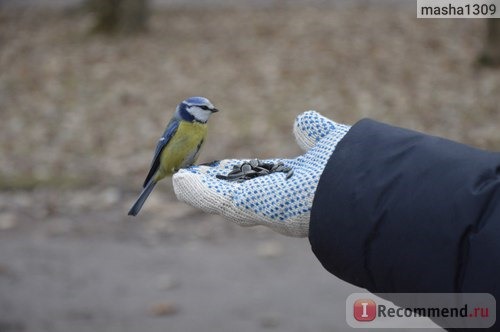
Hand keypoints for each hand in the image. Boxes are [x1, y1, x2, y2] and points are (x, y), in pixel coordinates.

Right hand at [172, 111, 350, 236]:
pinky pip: (216, 199)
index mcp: (292, 183)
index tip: (222, 164)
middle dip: (213, 183)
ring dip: (200, 189)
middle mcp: (274, 198)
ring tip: (178, 176)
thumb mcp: (329, 141)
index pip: (258, 177)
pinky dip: (197, 191)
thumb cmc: (349, 166)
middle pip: (235, 191)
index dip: (238, 171)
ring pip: (221, 198)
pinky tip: (179, 180)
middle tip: (190, 173)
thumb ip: (314, 131)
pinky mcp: (247, 206)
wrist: (356, 188)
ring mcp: (259, 205)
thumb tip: (301, 119)